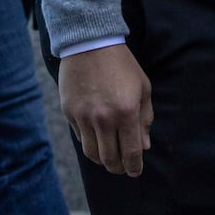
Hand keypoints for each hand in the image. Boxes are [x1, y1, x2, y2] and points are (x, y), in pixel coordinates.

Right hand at [59, 43, 152, 176]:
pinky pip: (80, 137)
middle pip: (109, 159)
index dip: (134, 167)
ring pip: (92, 153)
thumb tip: (143, 146)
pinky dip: (89, 142)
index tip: (135, 171)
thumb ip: (145, 118)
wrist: (90, 43)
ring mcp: (84, 116)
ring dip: (102, 159)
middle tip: (122, 167)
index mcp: (127, 112)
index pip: (130, 152)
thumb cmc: (121, 65)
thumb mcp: (142, 88)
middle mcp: (104, 118)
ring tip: (108, 156)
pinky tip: (96, 136)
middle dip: (118, 168)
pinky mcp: (69, 112)